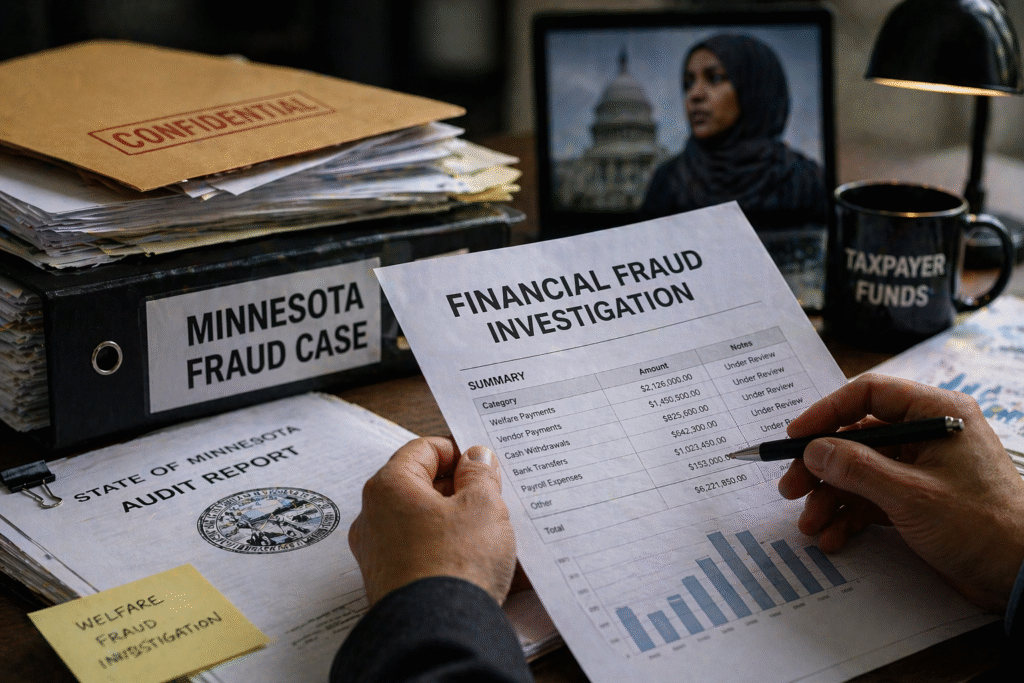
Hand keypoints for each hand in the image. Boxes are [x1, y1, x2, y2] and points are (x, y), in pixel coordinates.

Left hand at [349, 437, 515, 605]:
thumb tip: (476, 458)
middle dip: (457, 487)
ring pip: (420, 520)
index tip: (483, 463)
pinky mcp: (388, 581)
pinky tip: (472, 559)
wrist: (437, 632)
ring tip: (487, 529)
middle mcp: (374, 517)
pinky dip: (444, 548)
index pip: (423, 449)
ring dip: (453, 519)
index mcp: (389, 487)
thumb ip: (480, 475)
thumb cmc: (454, 564)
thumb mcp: (483, 506)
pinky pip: (419, 551)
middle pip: (419, 485)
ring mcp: (378, 552)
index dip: (457, 451)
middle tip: (491, 496)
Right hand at [778, 373, 1023, 610]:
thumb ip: (858, 469)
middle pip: (857, 437)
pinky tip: (833, 537)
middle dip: (821, 466)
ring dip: (831, 497)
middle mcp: (928, 435)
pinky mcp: (919, 500)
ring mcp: (922, 468)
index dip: (827, 412)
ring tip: (811, 524)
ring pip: (859, 471)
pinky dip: (849, 516)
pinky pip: (872, 498)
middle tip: (790, 488)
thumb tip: (812, 450)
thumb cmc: (983, 528)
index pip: (870, 394)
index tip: (794, 436)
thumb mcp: (912, 496)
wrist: (1023, 579)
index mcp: (938, 414)